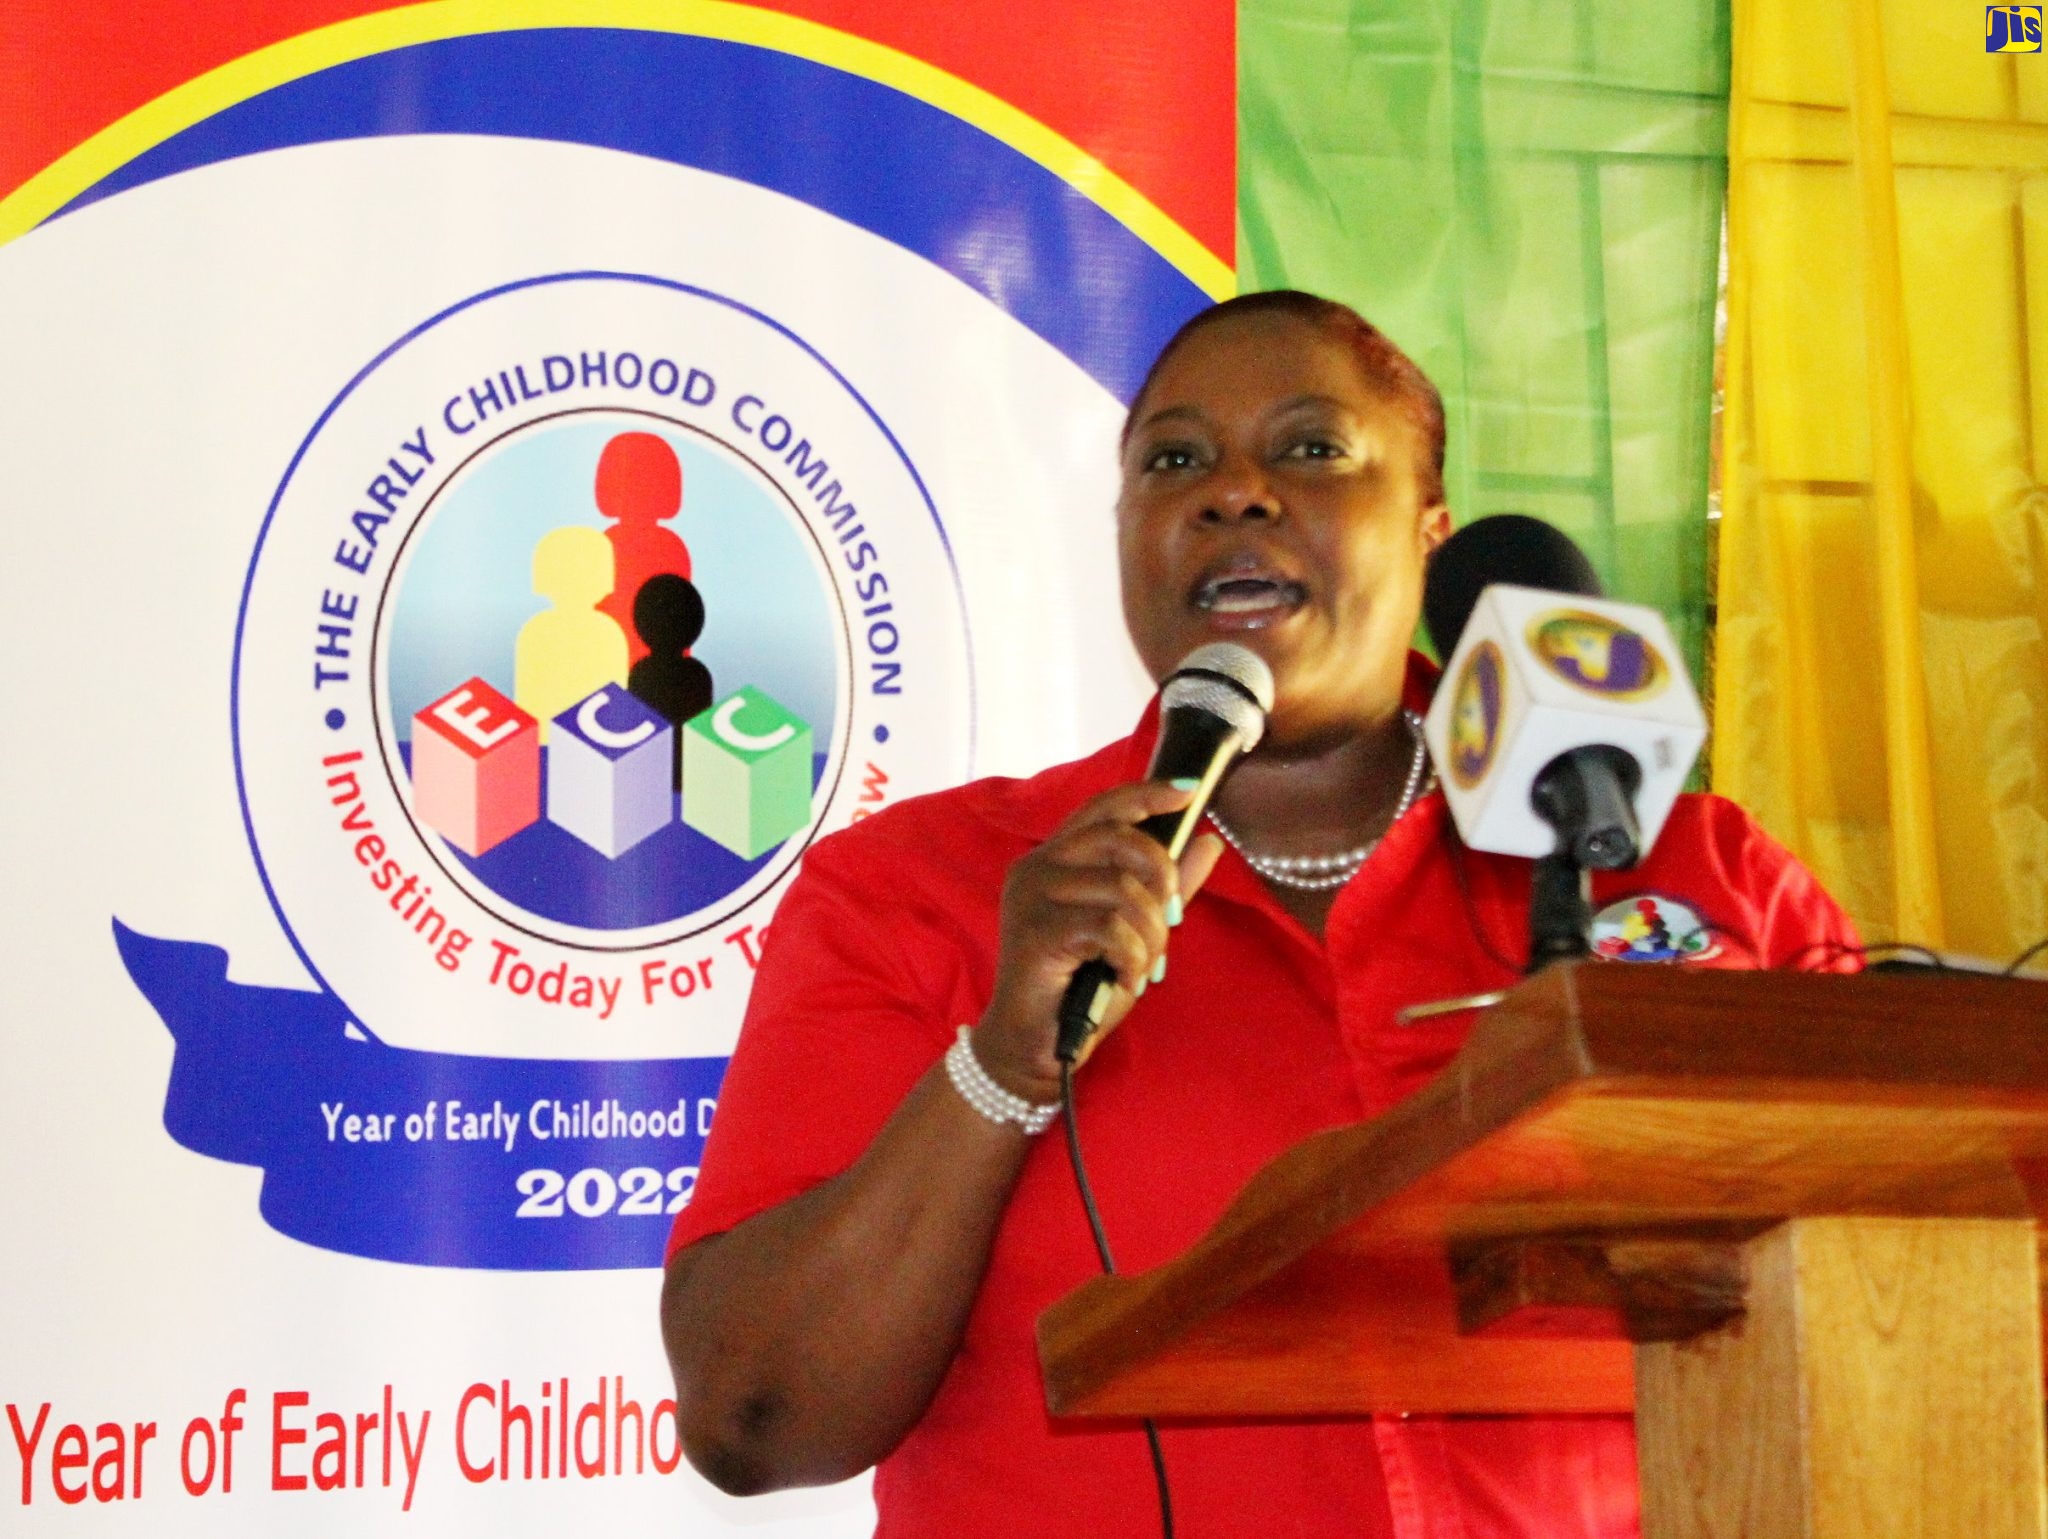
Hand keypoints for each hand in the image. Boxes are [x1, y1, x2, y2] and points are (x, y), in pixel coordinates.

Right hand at [973, 781, 1224, 1101]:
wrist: (1036, 1046)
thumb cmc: (1081, 988)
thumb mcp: (1135, 932)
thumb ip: (1165, 888)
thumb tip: (1208, 842)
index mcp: (1056, 859)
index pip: (1102, 808)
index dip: (1147, 793)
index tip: (1189, 791)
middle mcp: (1036, 868)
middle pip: (1118, 838)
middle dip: (1162, 876)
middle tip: (1173, 917)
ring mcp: (1030, 898)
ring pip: (1121, 889)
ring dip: (1150, 933)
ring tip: (1145, 965)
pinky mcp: (1034, 932)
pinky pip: (1109, 929)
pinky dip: (1132, 958)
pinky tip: (1128, 980)